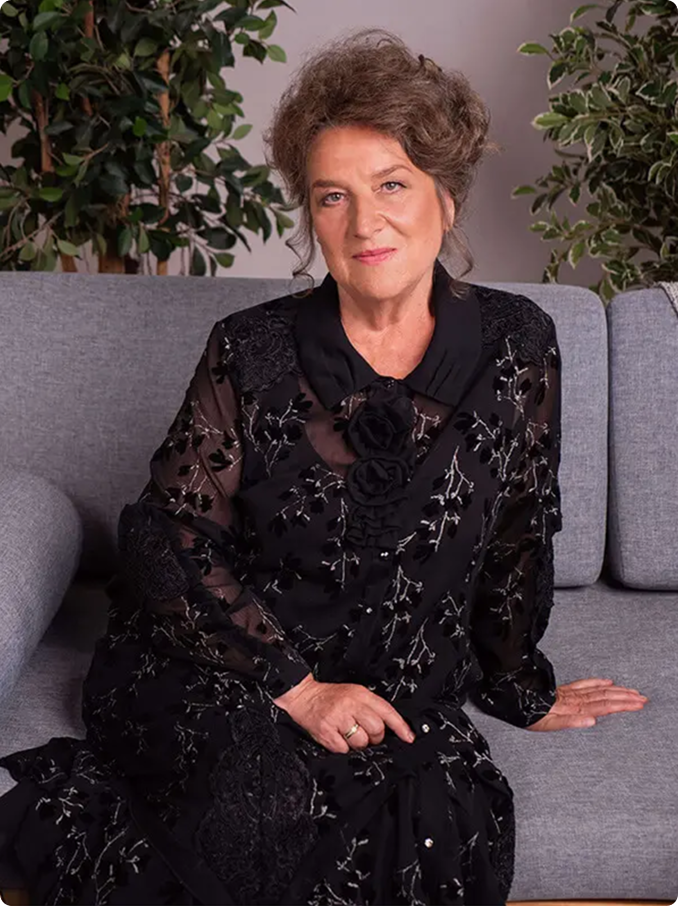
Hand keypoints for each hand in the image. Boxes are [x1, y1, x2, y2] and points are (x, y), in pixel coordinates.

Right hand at [272, 672, 415, 752]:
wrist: (304, 697)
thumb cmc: (331, 697)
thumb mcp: (354, 693)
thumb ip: (371, 707)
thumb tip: (390, 728)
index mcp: (360, 694)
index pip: (387, 711)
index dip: (401, 727)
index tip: (409, 737)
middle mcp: (350, 705)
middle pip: (377, 730)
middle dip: (375, 737)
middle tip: (366, 734)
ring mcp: (338, 718)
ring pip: (361, 742)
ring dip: (358, 744)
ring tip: (349, 733)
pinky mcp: (326, 732)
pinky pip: (344, 749)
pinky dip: (343, 747)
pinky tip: (338, 737)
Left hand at [527, 677, 648, 730]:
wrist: (514, 702)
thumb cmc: (530, 716)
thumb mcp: (549, 725)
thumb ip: (572, 722)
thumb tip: (592, 721)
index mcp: (574, 708)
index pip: (604, 706)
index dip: (622, 704)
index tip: (638, 703)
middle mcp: (574, 699)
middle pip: (605, 697)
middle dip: (625, 697)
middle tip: (642, 698)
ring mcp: (570, 693)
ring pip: (598, 690)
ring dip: (617, 691)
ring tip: (632, 691)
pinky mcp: (564, 690)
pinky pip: (585, 684)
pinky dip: (598, 682)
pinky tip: (607, 681)